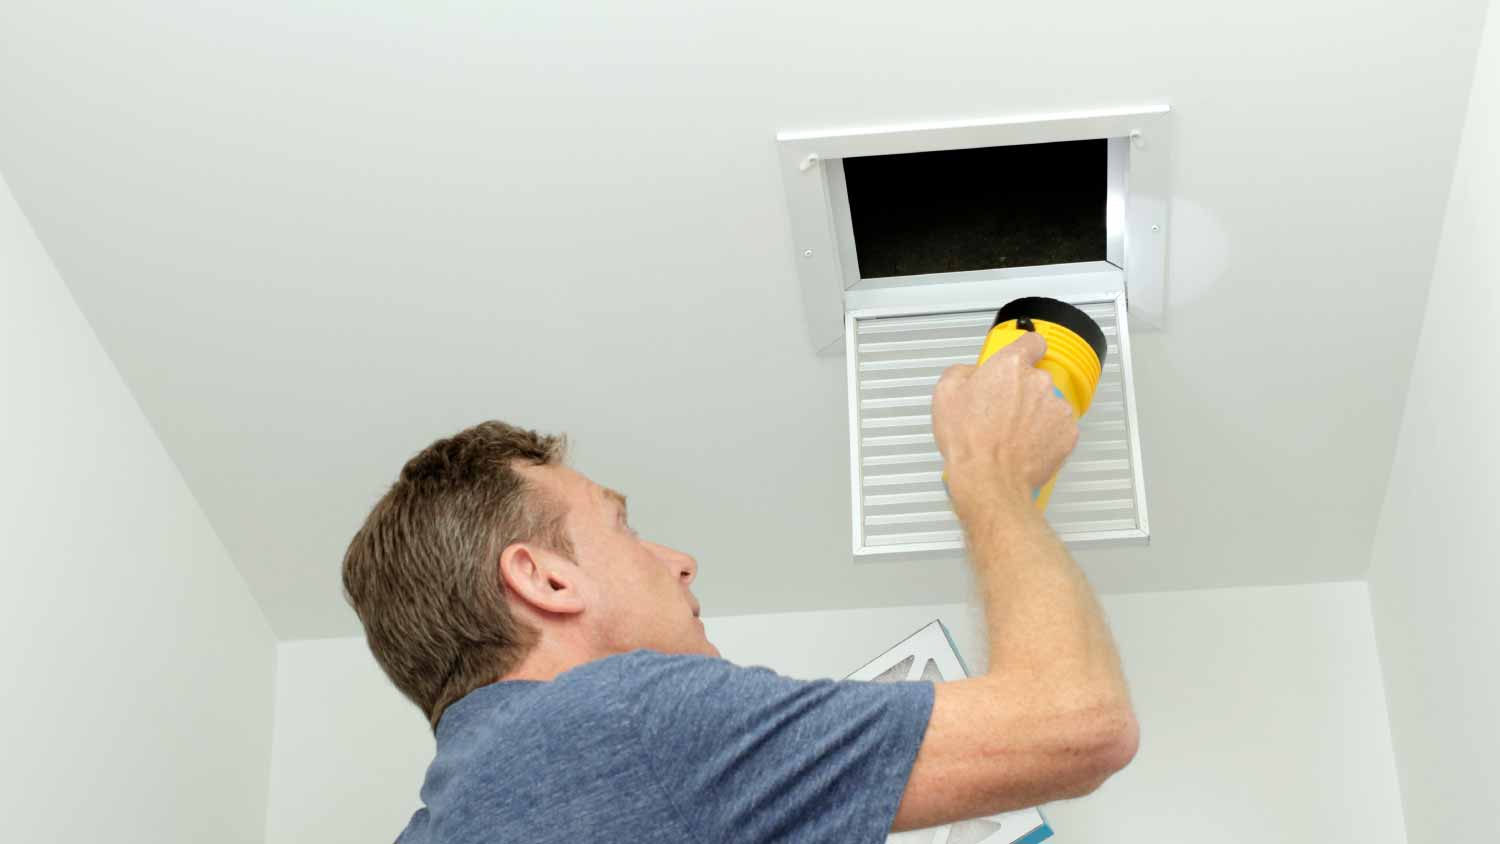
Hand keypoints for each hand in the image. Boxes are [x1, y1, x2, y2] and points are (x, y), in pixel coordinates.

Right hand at [931, 332, 1079, 515]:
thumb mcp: (945, 394)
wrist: (989, 480)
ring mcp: (1057, 408)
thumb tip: (971, 373)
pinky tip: (1024, 446)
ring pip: (1047, 404)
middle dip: (1021, 391)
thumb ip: (962, 372)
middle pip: (1035, 378)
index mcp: (1010, 365)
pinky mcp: (1068, 433)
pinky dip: (1045, 435)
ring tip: (1011, 434)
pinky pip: (1058, 428)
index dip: (1025, 350)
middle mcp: (1039, 382)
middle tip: (1000, 411)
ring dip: (1034, 414)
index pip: (1032, 341)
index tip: (1021, 358)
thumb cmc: (969, 441)